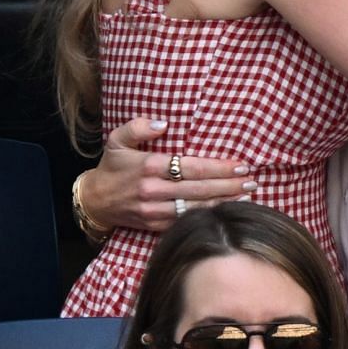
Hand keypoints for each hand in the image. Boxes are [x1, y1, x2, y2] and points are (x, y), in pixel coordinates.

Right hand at [81, 117, 255, 233]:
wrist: (94, 201)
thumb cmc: (112, 167)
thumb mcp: (117, 140)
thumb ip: (138, 127)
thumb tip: (163, 124)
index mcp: (149, 166)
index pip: (192, 167)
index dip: (219, 167)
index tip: (241, 165)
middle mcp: (154, 190)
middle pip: (200, 189)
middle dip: (229, 185)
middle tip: (252, 180)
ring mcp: (155, 210)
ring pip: (197, 208)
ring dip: (224, 202)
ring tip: (248, 195)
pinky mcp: (156, 224)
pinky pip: (187, 220)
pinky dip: (208, 216)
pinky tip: (226, 210)